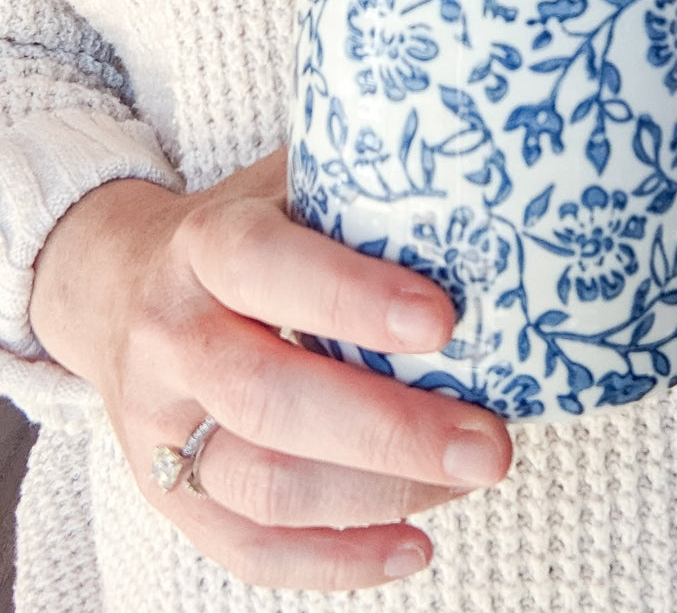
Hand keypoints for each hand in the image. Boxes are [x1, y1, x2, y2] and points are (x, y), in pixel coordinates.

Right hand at [29, 149, 511, 589]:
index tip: (442, 321)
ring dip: (378, 496)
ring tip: (467, 479)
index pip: (263, 266)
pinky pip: (249, 547)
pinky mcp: (171, 491)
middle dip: (391, 430)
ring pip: (262, 484)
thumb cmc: (236, 233)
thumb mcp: (282, 186)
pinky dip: (337, 559)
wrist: (119, 285)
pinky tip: (413, 545)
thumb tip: (470, 191)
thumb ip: (354, 191)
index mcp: (204, 245)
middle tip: (489, 443)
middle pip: (270, 398)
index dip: (350, 296)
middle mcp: (172, 335)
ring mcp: (162, 424)